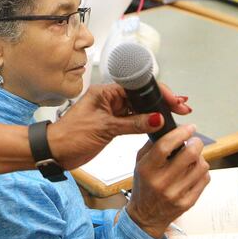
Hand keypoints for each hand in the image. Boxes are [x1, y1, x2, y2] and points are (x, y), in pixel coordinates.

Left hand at [47, 83, 191, 169]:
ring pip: (138, 109)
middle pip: (140, 97)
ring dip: (155, 113)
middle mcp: (108, 99)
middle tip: (182, 109)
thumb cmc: (71, 136)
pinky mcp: (111, 125)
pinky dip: (146, 123)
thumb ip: (134, 123)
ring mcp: (110, 112)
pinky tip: (159, 126)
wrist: (55, 152)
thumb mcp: (105, 129)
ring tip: (176, 116)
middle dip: (161, 102)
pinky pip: (132, 121)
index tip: (175, 100)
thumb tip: (158, 118)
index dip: (157, 92)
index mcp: (104, 92)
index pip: (137, 87)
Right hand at [127, 124, 208, 238]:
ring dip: (200, 158)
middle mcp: (161, 182)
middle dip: (196, 143)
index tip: (188, 127)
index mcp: (146, 170)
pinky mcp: (188, 201)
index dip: (179, 133)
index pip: (164, 146)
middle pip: (189, 154)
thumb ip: (150, 146)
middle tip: (194, 141)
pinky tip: (193, 171)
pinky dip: (202, 171)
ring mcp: (176, 193)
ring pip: (201, 166)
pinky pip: (205, 179)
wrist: (146, 215)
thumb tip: (168, 130)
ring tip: (192, 158)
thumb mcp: (138, 164)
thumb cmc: (143, 187)